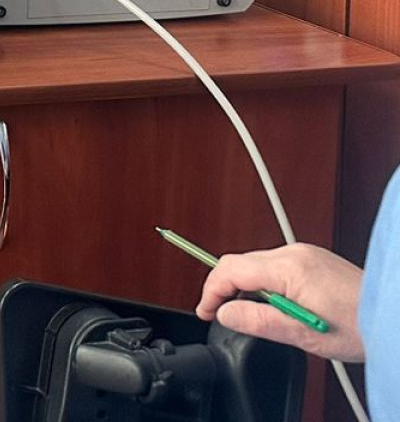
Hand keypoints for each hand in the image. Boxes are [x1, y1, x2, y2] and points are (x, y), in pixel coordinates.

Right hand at [196, 243, 364, 361]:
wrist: (393, 319)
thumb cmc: (359, 328)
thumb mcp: (303, 334)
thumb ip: (258, 321)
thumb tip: (225, 313)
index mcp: (289, 268)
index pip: (230, 270)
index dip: (211, 291)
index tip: (206, 311)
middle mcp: (294, 253)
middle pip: (240, 263)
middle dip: (226, 289)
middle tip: (223, 315)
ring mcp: (305, 253)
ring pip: (257, 265)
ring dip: (246, 287)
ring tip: (257, 315)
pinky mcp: (313, 258)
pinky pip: (275, 265)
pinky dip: (265, 283)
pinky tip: (277, 305)